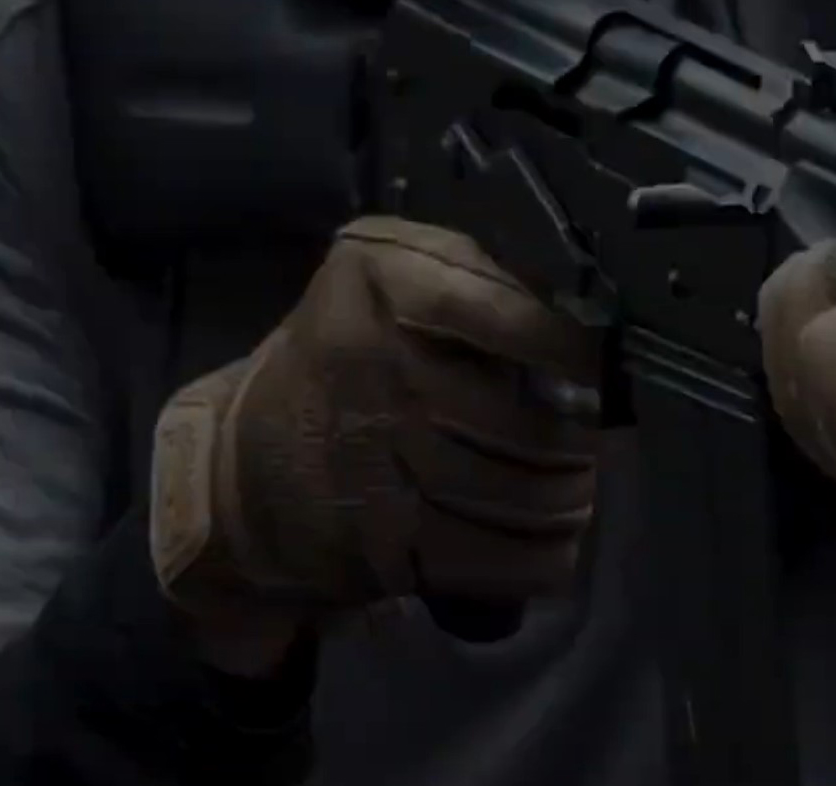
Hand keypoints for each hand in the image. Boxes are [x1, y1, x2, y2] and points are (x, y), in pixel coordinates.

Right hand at [148, 217, 600, 669]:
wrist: (235, 468)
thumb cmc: (339, 359)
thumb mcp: (385, 278)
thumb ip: (476, 278)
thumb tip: (585, 317)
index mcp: (376, 283)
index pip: (499, 310)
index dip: (565, 345)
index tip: (599, 364)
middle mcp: (372, 368)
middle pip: (525, 422)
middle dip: (581, 442)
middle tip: (592, 442)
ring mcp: (374, 462)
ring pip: (520, 493)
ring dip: (571, 500)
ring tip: (578, 490)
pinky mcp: (381, 544)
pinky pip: (496, 558)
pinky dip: (545, 556)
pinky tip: (557, 542)